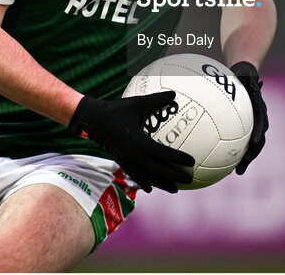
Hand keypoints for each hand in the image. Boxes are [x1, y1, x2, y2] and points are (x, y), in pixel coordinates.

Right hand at [68, 92, 193, 192]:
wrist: (93, 121)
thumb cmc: (116, 110)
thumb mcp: (137, 103)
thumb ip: (156, 100)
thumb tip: (173, 94)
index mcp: (138, 142)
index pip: (163, 153)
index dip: (177, 159)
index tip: (191, 161)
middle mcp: (133, 155)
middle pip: (158, 170)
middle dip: (174, 176)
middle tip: (190, 178)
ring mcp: (127, 161)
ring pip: (147, 177)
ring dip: (162, 184)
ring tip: (175, 189)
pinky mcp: (121, 162)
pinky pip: (135, 176)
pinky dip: (145, 183)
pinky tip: (151, 188)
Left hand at [231, 61, 267, 174]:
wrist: (247, 76)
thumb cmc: (242, 73)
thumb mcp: (243, 73)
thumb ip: (243, 75)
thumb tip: (242, 73)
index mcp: (259, 107)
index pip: (261, 121)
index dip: (258, 133)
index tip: (254, 143)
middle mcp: (259, 119)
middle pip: (259, 140)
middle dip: (252, 154)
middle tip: (242, 167)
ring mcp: (254, 126)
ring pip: (252, 146)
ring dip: (246, 159)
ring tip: (237, 172)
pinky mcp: (247, 129)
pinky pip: (242, 143)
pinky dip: (236, 154)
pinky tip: (222, 164)